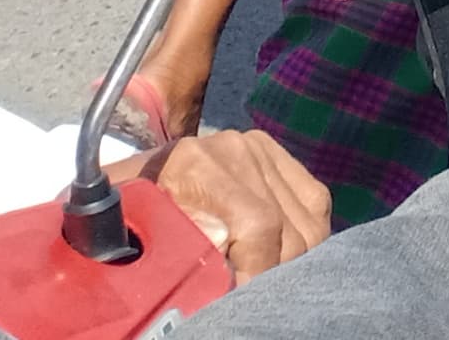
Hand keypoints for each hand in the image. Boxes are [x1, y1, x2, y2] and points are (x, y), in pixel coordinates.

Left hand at [135, 130, 328, 280]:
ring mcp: (257, 147)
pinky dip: (306, 233)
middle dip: (275, 271)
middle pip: (290, 228)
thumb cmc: (133, 221)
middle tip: (250, 294)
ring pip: (309, 222)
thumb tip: (230, 278)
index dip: (260, 272)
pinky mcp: (273, 153)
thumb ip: (186, 254)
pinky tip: (281, 250)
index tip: (244, 300)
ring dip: (292, 257)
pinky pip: (315, 202)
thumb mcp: (146, 241)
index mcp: (195, 164)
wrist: (134, 179)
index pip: (259, 225)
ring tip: (260, 273)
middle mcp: (234, 148)